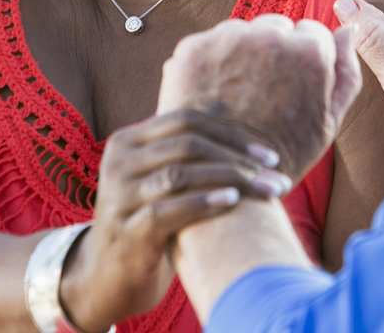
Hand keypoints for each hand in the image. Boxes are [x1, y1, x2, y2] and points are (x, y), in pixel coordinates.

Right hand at [58, 109, 290, 331]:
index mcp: (127, 141)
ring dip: (231, 179)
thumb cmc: (148, 222)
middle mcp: (118, 162)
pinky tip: (232, 201)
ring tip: (265, 191)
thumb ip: (183, 147)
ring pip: (181, 173)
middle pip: (188, 143)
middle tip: (275, 176)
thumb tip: (222, 106)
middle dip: (238, 157)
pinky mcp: (125, 230)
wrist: (108, 278)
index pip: (186, 119)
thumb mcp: (160, 178)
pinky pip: (167, 209)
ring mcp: (117, 196)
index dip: (232, 132)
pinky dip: (204, 201)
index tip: (269, 154)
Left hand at [157, 14, 364, 179]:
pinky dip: (210, 62)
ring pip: (241, 32)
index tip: (291, 86)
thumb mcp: (329, 122)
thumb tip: (349, 30)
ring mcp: (228, 39)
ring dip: (240, 52)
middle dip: (272, 51)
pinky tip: (213, 93)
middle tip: (263, 92)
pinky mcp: (193, 48)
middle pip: (275, 27)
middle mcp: (269, 35)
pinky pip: (209, 43)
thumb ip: (345, 72)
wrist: (223, 182)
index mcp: (309, 50)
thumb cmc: (283, 155)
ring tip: (237, 95)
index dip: (302, 62)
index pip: (311, 33)